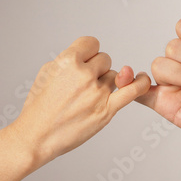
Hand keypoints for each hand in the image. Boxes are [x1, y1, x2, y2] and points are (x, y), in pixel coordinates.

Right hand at [11, 36, 149, 164]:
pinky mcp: (106, 110)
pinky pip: (132, 91)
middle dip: (97, 69)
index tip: (86, 61)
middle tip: (82, 85)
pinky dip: (140, 84)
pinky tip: (143, 80)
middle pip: (105, 60)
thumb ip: (68, 59)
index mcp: (67, 62)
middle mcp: (83, 75)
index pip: (91, 43)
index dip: (89, 53)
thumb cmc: (39, 107)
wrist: (37, 137)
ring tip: (87, 98)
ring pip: (114, 76)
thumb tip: (88, 55)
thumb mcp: (47, 72)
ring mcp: (96, 93)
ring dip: (106, 84)